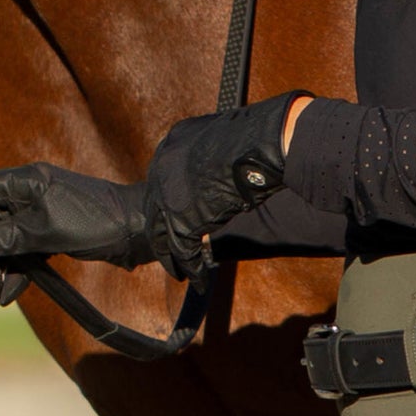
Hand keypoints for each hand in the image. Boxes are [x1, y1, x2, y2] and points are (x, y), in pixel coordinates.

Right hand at [0, 165, 152, 308]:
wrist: (136, 231)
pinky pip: (22, 252)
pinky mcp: (50, 233)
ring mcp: (39, 214)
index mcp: (26, 180)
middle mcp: (29, 193)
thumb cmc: (94, 220)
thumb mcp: (47, 229)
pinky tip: (7, 296)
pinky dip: (14, 272)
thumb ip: (8, 236)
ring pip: (3, 242)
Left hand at [142, 91, 304, 291]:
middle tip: (170, 250)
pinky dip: (191, 267)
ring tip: (180, 272)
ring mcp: (169, 193)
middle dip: (162, 232)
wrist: (261, 143)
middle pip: (155, 209)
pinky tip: (199, 278)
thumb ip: (208, 157)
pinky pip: (183, 250)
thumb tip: (213, 178)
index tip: (172, 219)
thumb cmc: (253, 137)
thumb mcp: (219, 138)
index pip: (161, 181)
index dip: (167, 204)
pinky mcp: (183, 218)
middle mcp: (163, 167)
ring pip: (162, 234)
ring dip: (172, 256)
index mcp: (173, 142)